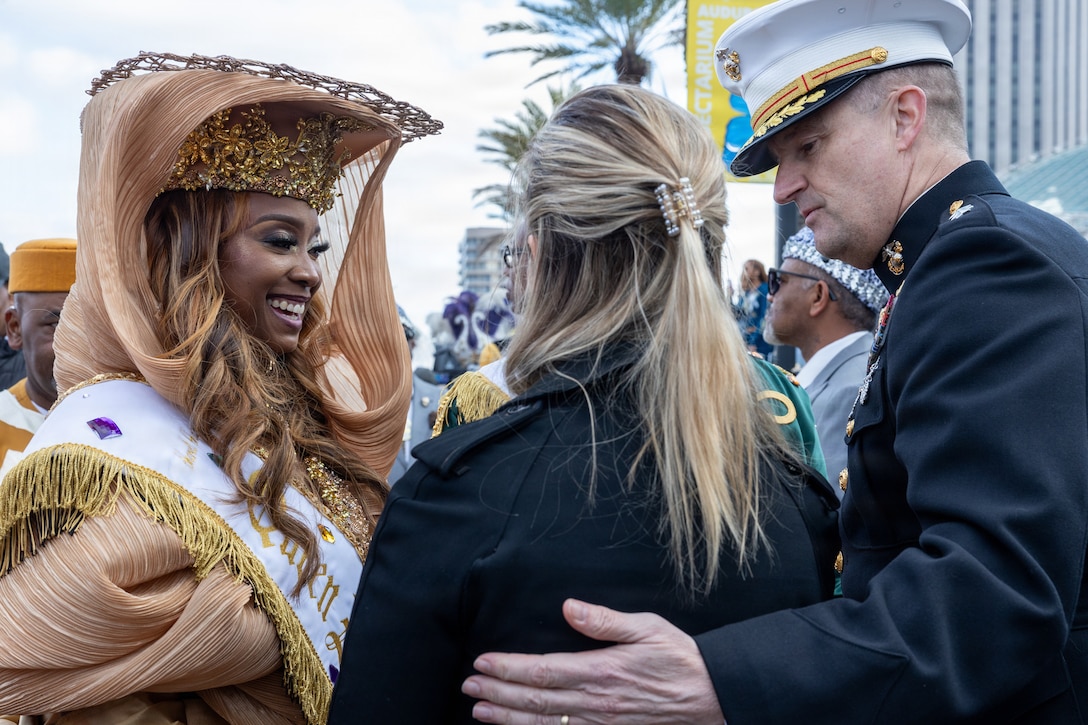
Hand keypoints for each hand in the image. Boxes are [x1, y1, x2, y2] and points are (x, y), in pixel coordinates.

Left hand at [462, 599, 723, 723]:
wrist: (713, 696)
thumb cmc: (680, 658)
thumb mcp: (647, 627)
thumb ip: (605, 620)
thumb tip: (568, 607)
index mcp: (602, 671)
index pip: (543, 672)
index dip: (509, 668)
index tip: (483, 662)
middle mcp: (596, 704)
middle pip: (535, 702)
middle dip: (497, 693)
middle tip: (468, 686)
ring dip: (507, 719)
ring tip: (479, 711)